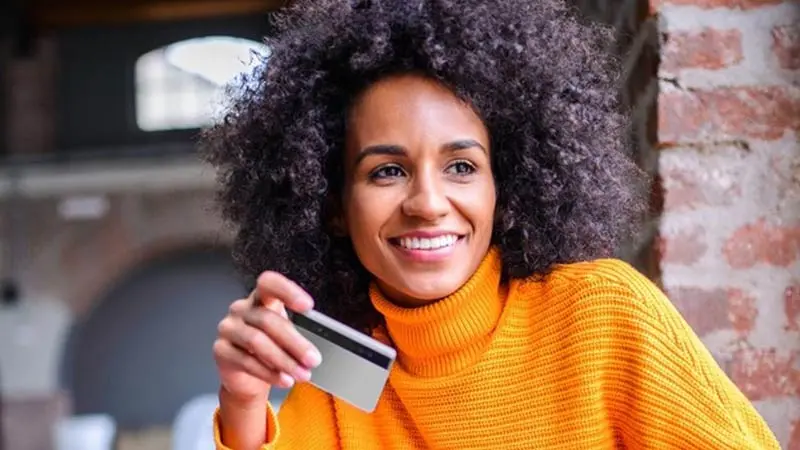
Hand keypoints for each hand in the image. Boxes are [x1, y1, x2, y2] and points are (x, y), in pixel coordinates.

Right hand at [213, 271, 321, 405]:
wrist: (247, 377)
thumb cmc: (270, 348)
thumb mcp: (285, 337)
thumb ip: (297, 334)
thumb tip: (312, 349)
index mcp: (260, 298)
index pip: (269, 284)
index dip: (287, 291)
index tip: (308, 306)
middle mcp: (241, 309)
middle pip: (267, 320)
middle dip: (295, 342)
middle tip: (312, 358)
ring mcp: (228, 328)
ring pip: (257, 342)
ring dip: (284, 360)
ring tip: (301, 373)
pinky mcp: (221, 350)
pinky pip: (247, 361)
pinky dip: (270, 373)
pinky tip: (284, 379)